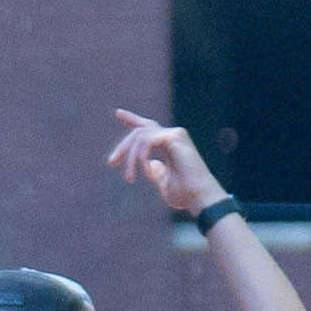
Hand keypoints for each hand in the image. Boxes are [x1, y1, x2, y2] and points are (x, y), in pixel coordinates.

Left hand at [106, 107, 226, 215]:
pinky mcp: (174, 138)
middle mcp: (173, 136)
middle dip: (123, 146)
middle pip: (139, 131)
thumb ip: (157, 172)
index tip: (118, 113)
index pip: (148, 128)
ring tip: (130, 178)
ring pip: (140, 136)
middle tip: (111, 162)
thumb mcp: (165, 182)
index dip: (132, 120)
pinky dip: (141, 157)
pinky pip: (147, 141)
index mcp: (170, 145)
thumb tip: (151, 165)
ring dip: (130, 158)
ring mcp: (175, 135)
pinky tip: (146, 173)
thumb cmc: (186, 194)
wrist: (199, 197)